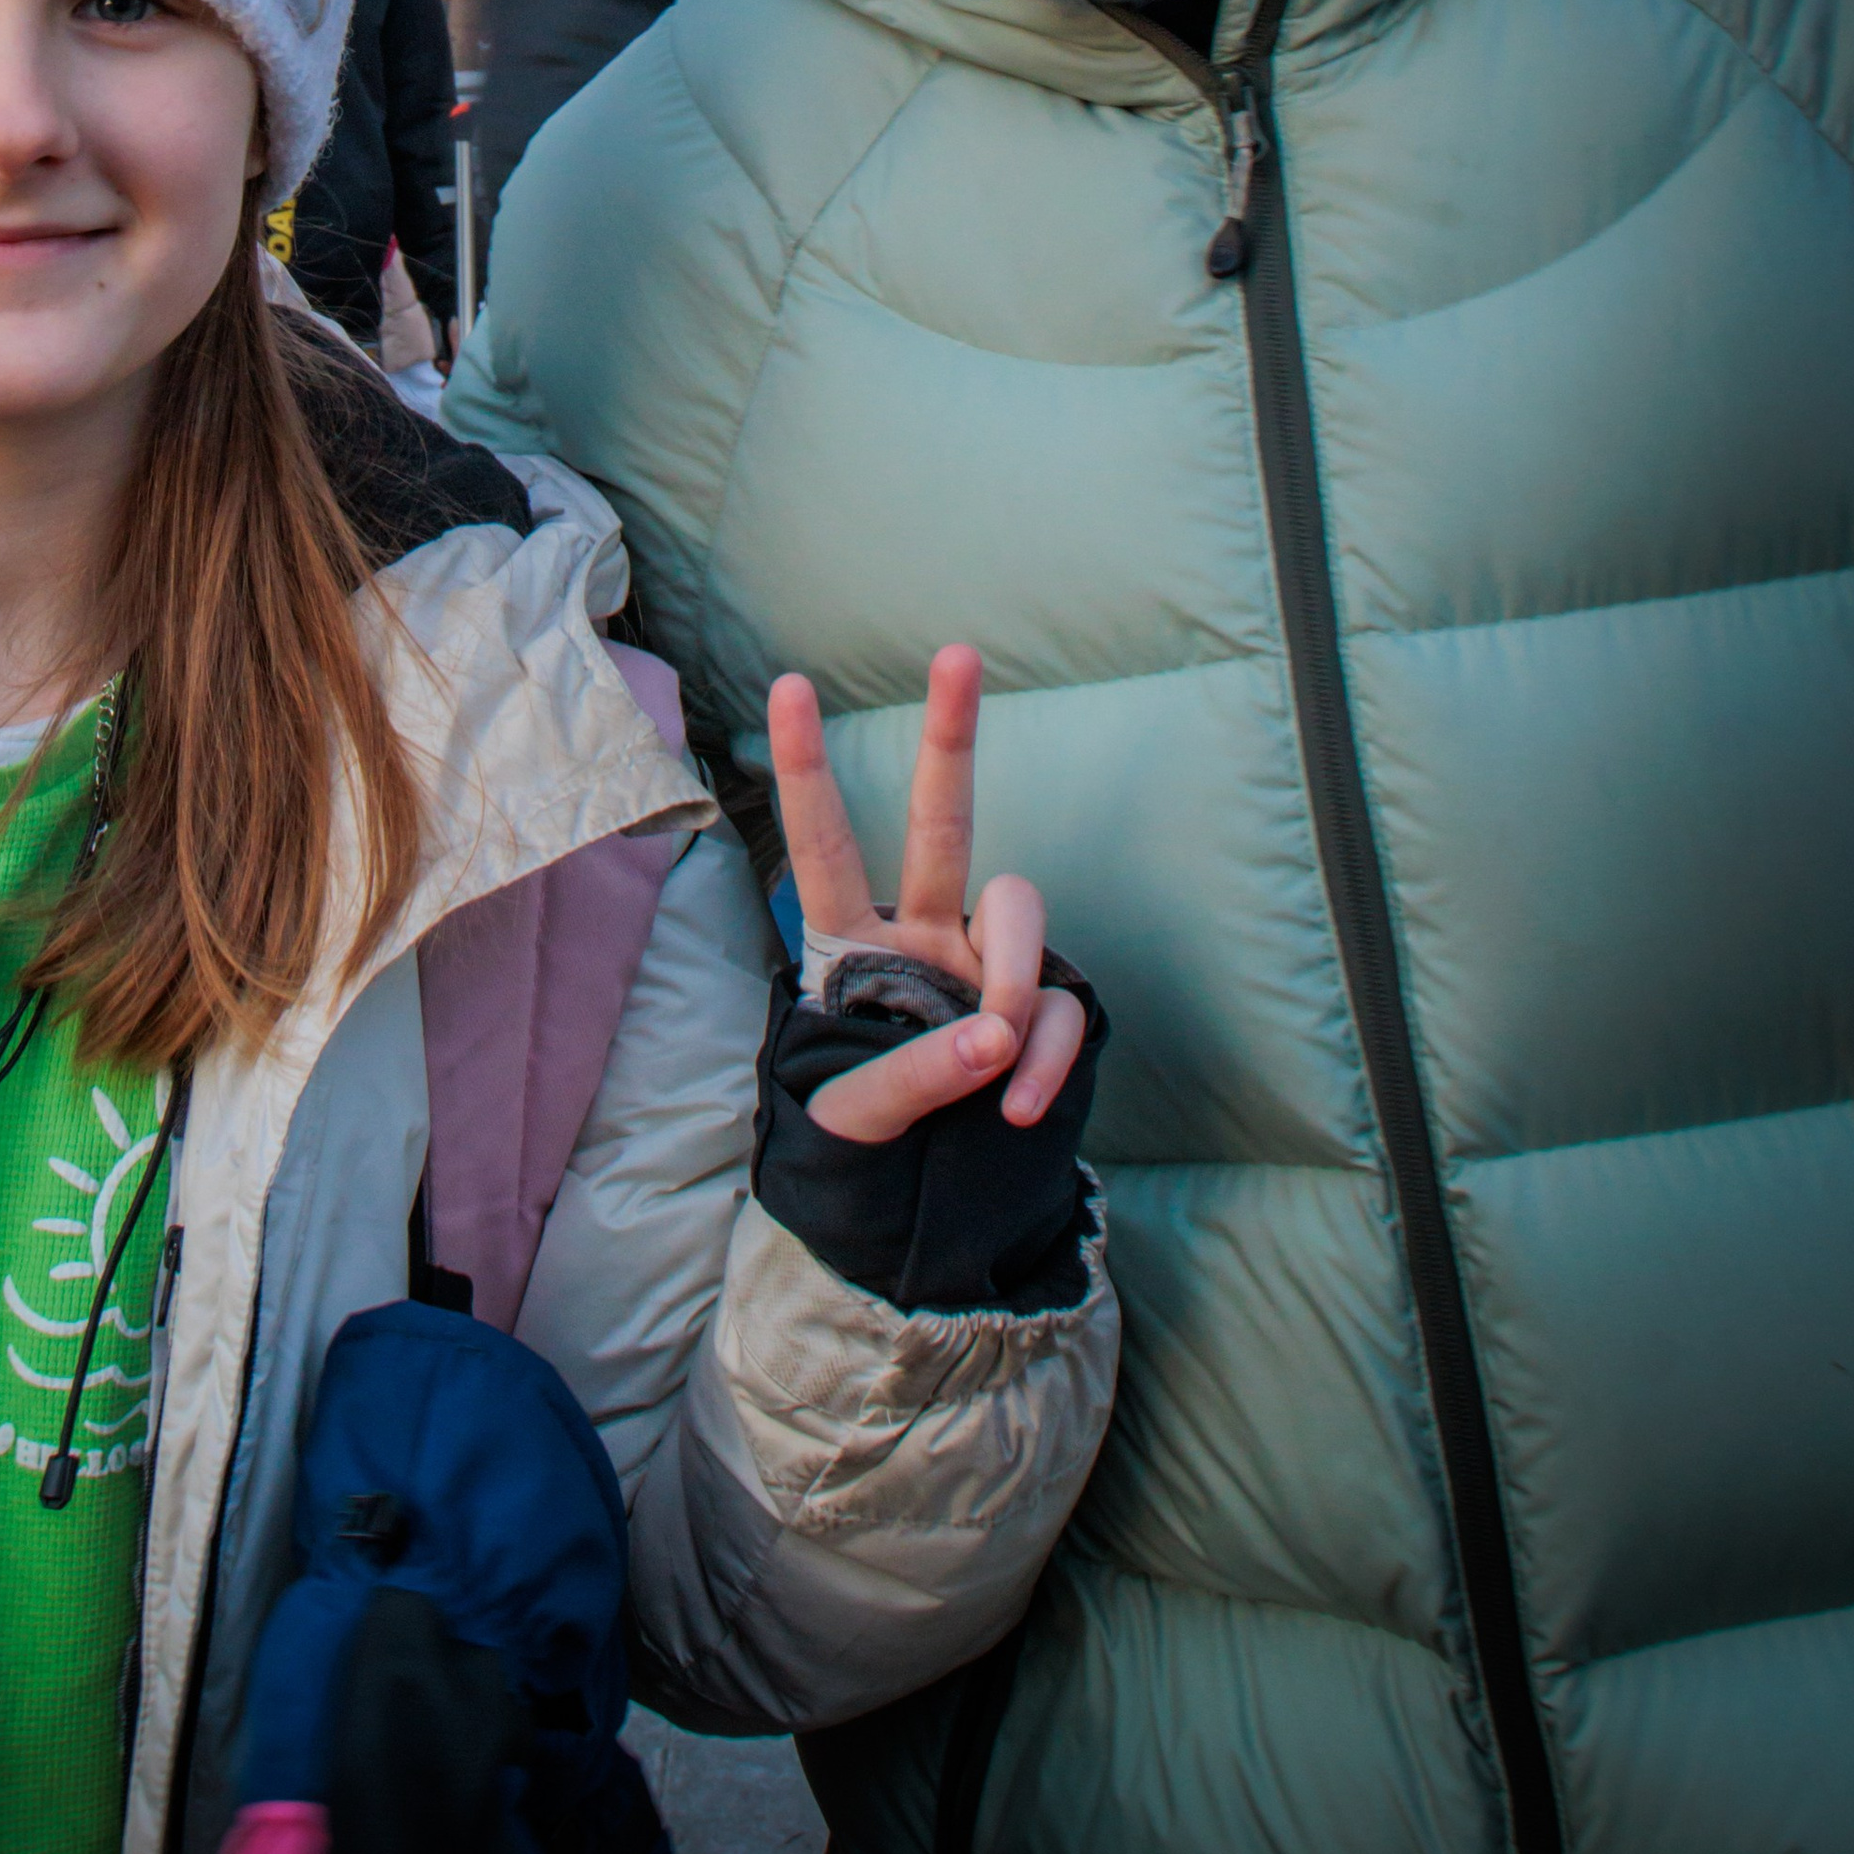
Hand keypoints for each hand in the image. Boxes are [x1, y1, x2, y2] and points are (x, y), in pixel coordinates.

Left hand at [770, 643, 1086, 1147]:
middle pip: (940, 819)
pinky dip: (1048, 1059)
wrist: (931, 1201)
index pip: (822, 846)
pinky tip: (1020, 1112)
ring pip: (1020, 907)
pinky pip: (1063, 1007)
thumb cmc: (865, 1137)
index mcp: (849, 942)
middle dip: (949, 735)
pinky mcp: (1047, 1006)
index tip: (790, 685)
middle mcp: (924, 931)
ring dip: (1014, 976)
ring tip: (994, 1065)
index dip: (808, 769)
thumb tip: (993, 1040)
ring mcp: (990, 963)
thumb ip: (910, 1076)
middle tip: (956, 651)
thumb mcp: (852, 1115)